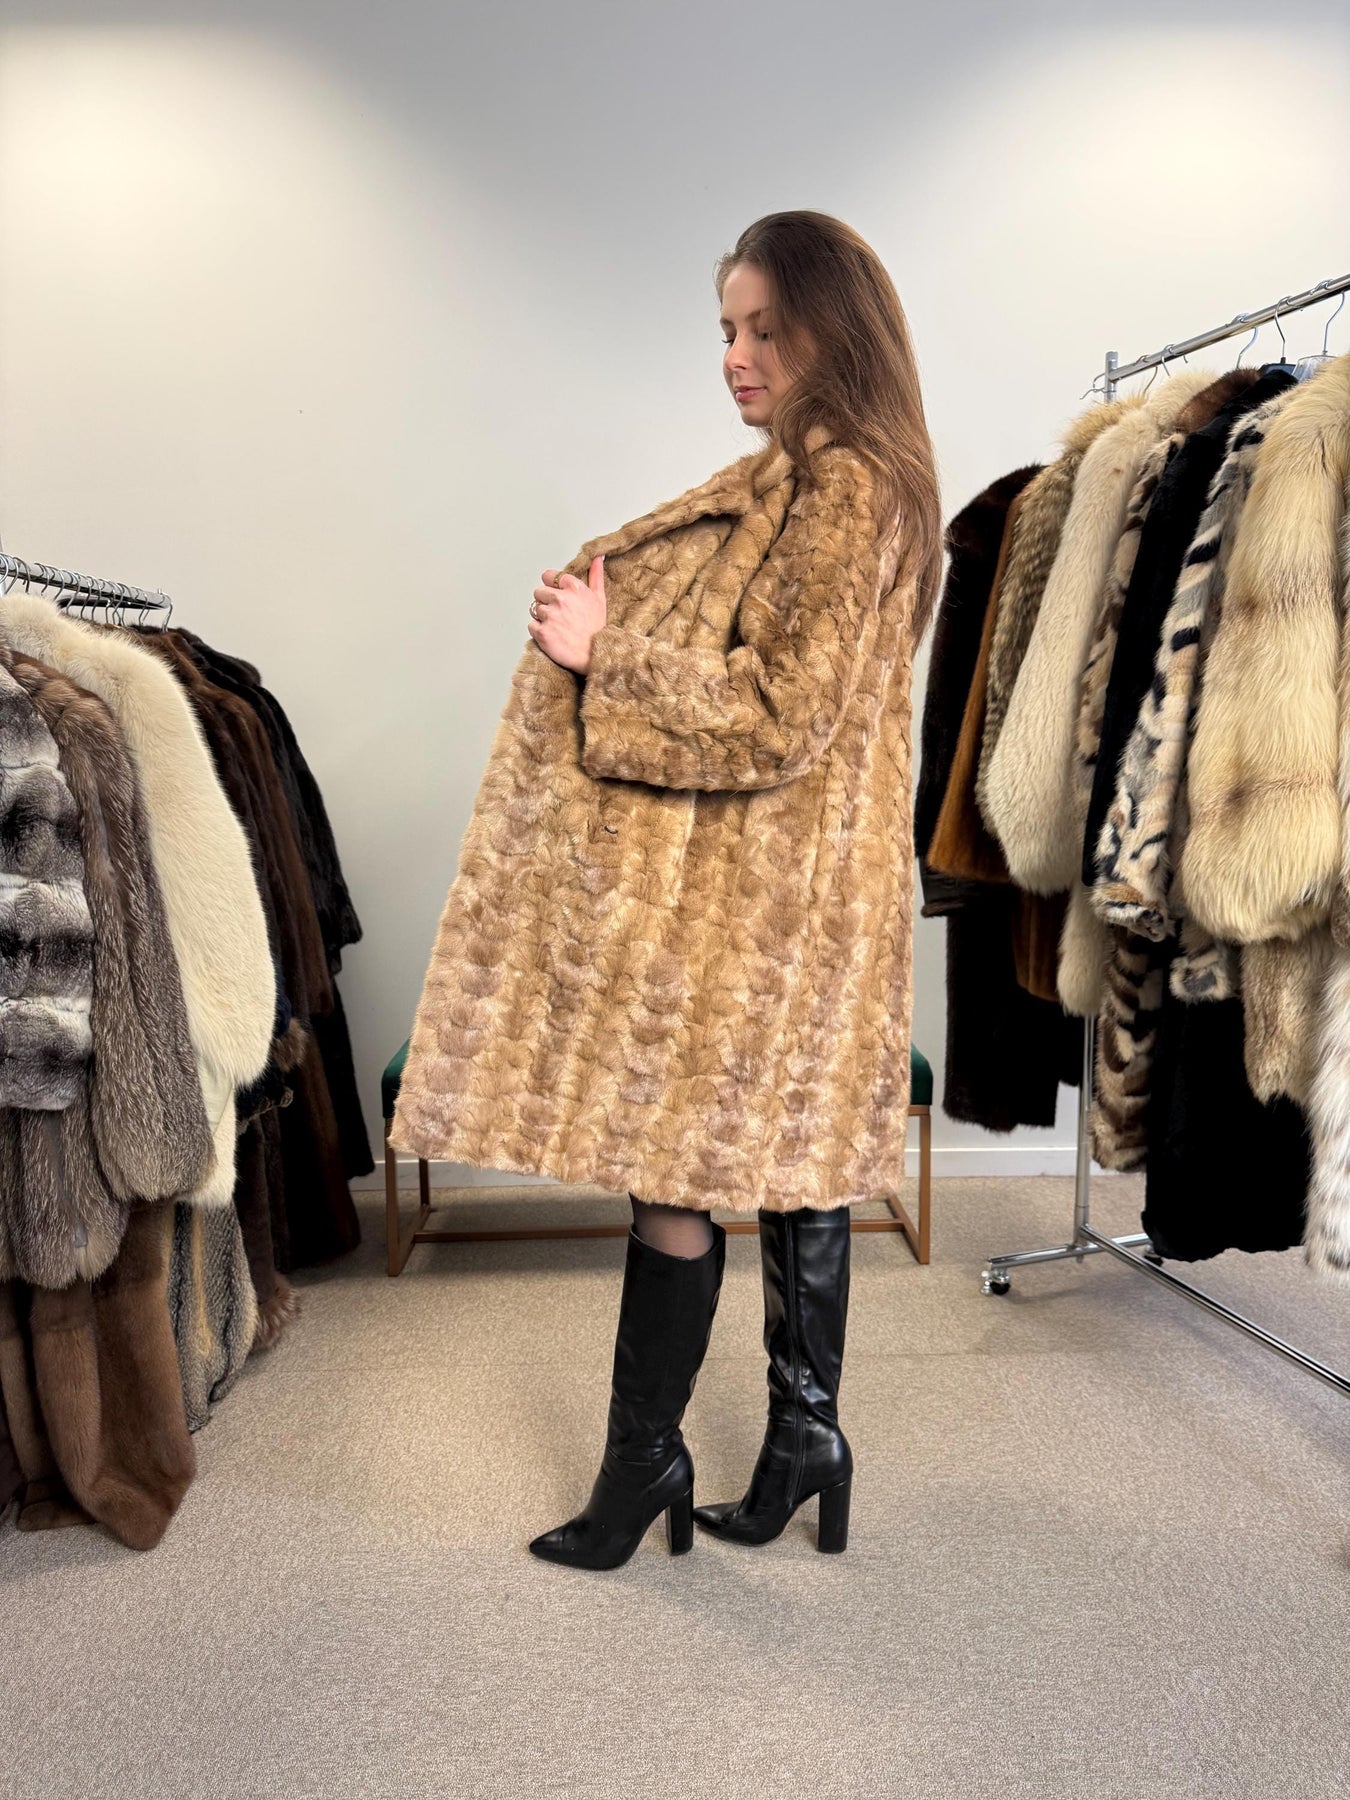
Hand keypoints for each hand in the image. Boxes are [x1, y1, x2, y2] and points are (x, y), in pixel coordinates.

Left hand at [529, 554, 606, 673]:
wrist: (593, 655)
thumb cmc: (597, 628)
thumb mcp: (600, 598)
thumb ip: (595, 575)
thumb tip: (598, 556)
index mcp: (573, 587)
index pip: (548, 576)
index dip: (552, 586)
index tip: (558, 596)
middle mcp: (560, 599)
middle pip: (538, 592)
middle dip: (546, 602)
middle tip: (559, 615)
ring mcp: (550, 616)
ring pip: (535, 609)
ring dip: (543, 617)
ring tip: (558, 626)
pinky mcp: (541, 632)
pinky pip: (531, 625)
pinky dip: (538, 630)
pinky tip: (552, 635)